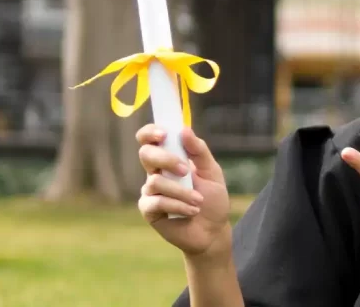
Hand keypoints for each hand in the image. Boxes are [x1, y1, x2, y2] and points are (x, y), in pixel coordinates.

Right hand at [136, 124, 231, 259]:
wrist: (213, 230)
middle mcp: (156, 172)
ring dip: (181, 191)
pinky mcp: (149, 211)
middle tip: (186, 170)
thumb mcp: (212, 172)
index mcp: (169, 159)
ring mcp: (151, 192)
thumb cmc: (212, 199)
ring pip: (155, 181)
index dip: (150, 132)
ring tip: (198, 200)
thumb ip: (199, 151)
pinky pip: (156, 202)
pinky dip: (177, 205)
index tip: (164, 134)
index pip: (150, 139)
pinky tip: (191, 211)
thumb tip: (185, 129)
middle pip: (146, 154)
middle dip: (166, 159)